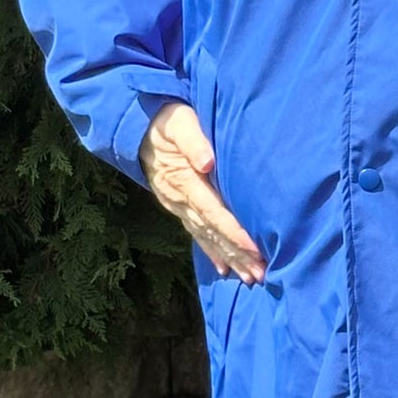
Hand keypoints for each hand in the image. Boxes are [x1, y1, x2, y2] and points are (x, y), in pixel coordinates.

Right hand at [139, 100, 265, 281]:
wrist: (137, 125)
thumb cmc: (165, 119)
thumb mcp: (179, 122)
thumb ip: (193, 141)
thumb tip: (208, 162)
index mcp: (184, 181)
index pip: (214, 213)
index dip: (235, 233)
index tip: (255, 250)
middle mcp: (180, 199)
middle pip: (213, 232)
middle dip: (237, 254)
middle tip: (261, 274)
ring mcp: (177, 205)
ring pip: (206, 236)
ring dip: (228, 258)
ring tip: (250, 277)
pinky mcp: (177, 205)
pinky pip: (196, 233)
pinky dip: (211, 251)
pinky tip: (224, 269)